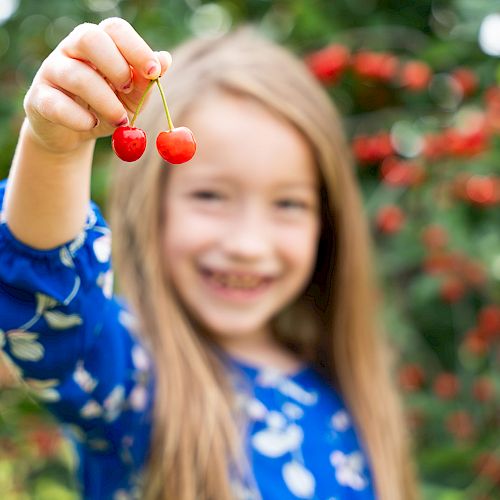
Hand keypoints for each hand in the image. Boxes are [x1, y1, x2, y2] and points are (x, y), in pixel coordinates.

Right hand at [22, 17, 170, 153]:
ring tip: (120, 120)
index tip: (154, 71)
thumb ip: (146, 82)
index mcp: (99, 43)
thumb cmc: (106, 108)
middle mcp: (72, 50)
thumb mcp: (132, 98)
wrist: (73, 134)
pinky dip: (79, 119)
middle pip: (89, 38)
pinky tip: (91, 124)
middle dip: (116, 66)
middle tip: (128, 90)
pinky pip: (57, 105)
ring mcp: (52, 71)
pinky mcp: (39, 98)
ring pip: (77, 76)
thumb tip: (165, 60)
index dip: (136, 48)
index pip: (115, 29)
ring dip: (106, 101)